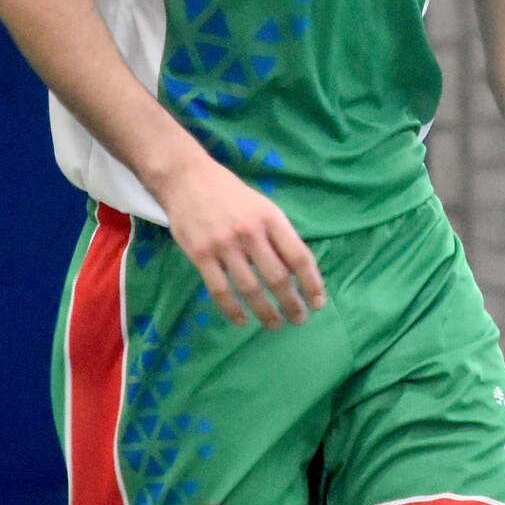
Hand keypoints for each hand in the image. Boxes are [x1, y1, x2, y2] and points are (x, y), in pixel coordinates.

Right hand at [157, 162, 325, 329]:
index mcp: (271, 218)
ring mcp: (224, 244)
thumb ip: (278, 235)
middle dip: (292, 303)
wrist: (187, 178)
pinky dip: (232, 310)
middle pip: (277, 277)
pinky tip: (242, 320)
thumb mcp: (262, 206)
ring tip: (274, 325)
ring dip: (265, 312)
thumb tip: (297, 271)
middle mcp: (251, 232)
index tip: (318, 302)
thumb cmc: (230, 194)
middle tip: (299, 319)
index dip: (312, 283)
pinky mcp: (201, 255)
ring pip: (250, 288)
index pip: (299, 256)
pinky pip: (220, 290)